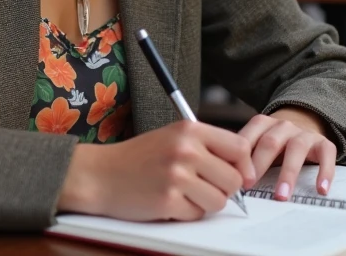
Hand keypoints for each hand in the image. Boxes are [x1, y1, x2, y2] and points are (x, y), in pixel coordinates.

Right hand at [58, 120, 254, 220]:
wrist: (101, 174)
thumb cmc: (138, 157)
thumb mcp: (173, 137)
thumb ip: (207, 146)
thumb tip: (244, 168)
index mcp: (190, 130)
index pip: (239, 147)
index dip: (244, 165)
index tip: (240, 174)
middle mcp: (186, 150)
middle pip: (234, 179)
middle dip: (223, 188)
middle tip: (202, 185)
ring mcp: (177, 176)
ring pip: (219, 201)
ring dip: (205, 203)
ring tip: (184, 193)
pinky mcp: (168, 201)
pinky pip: (197, 215)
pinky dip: (186, 213)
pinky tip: (169, 200)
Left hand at [237, 108, 336, 200]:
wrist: (305, 121)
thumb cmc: (275, 142)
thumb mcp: (258, 142)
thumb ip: (245, 156)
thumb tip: (227, 179)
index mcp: (263, 124)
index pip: (249, 137)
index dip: (241, 158)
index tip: (235, 179)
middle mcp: (284, 125)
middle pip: (270, 142)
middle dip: (259, 165)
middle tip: (250, 187)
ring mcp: (304, 133)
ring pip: (296, 148)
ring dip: (288, 173)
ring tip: (281, 195)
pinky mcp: (324, 143)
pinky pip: (327, 155)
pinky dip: (325, 172)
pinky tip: (321, 189)